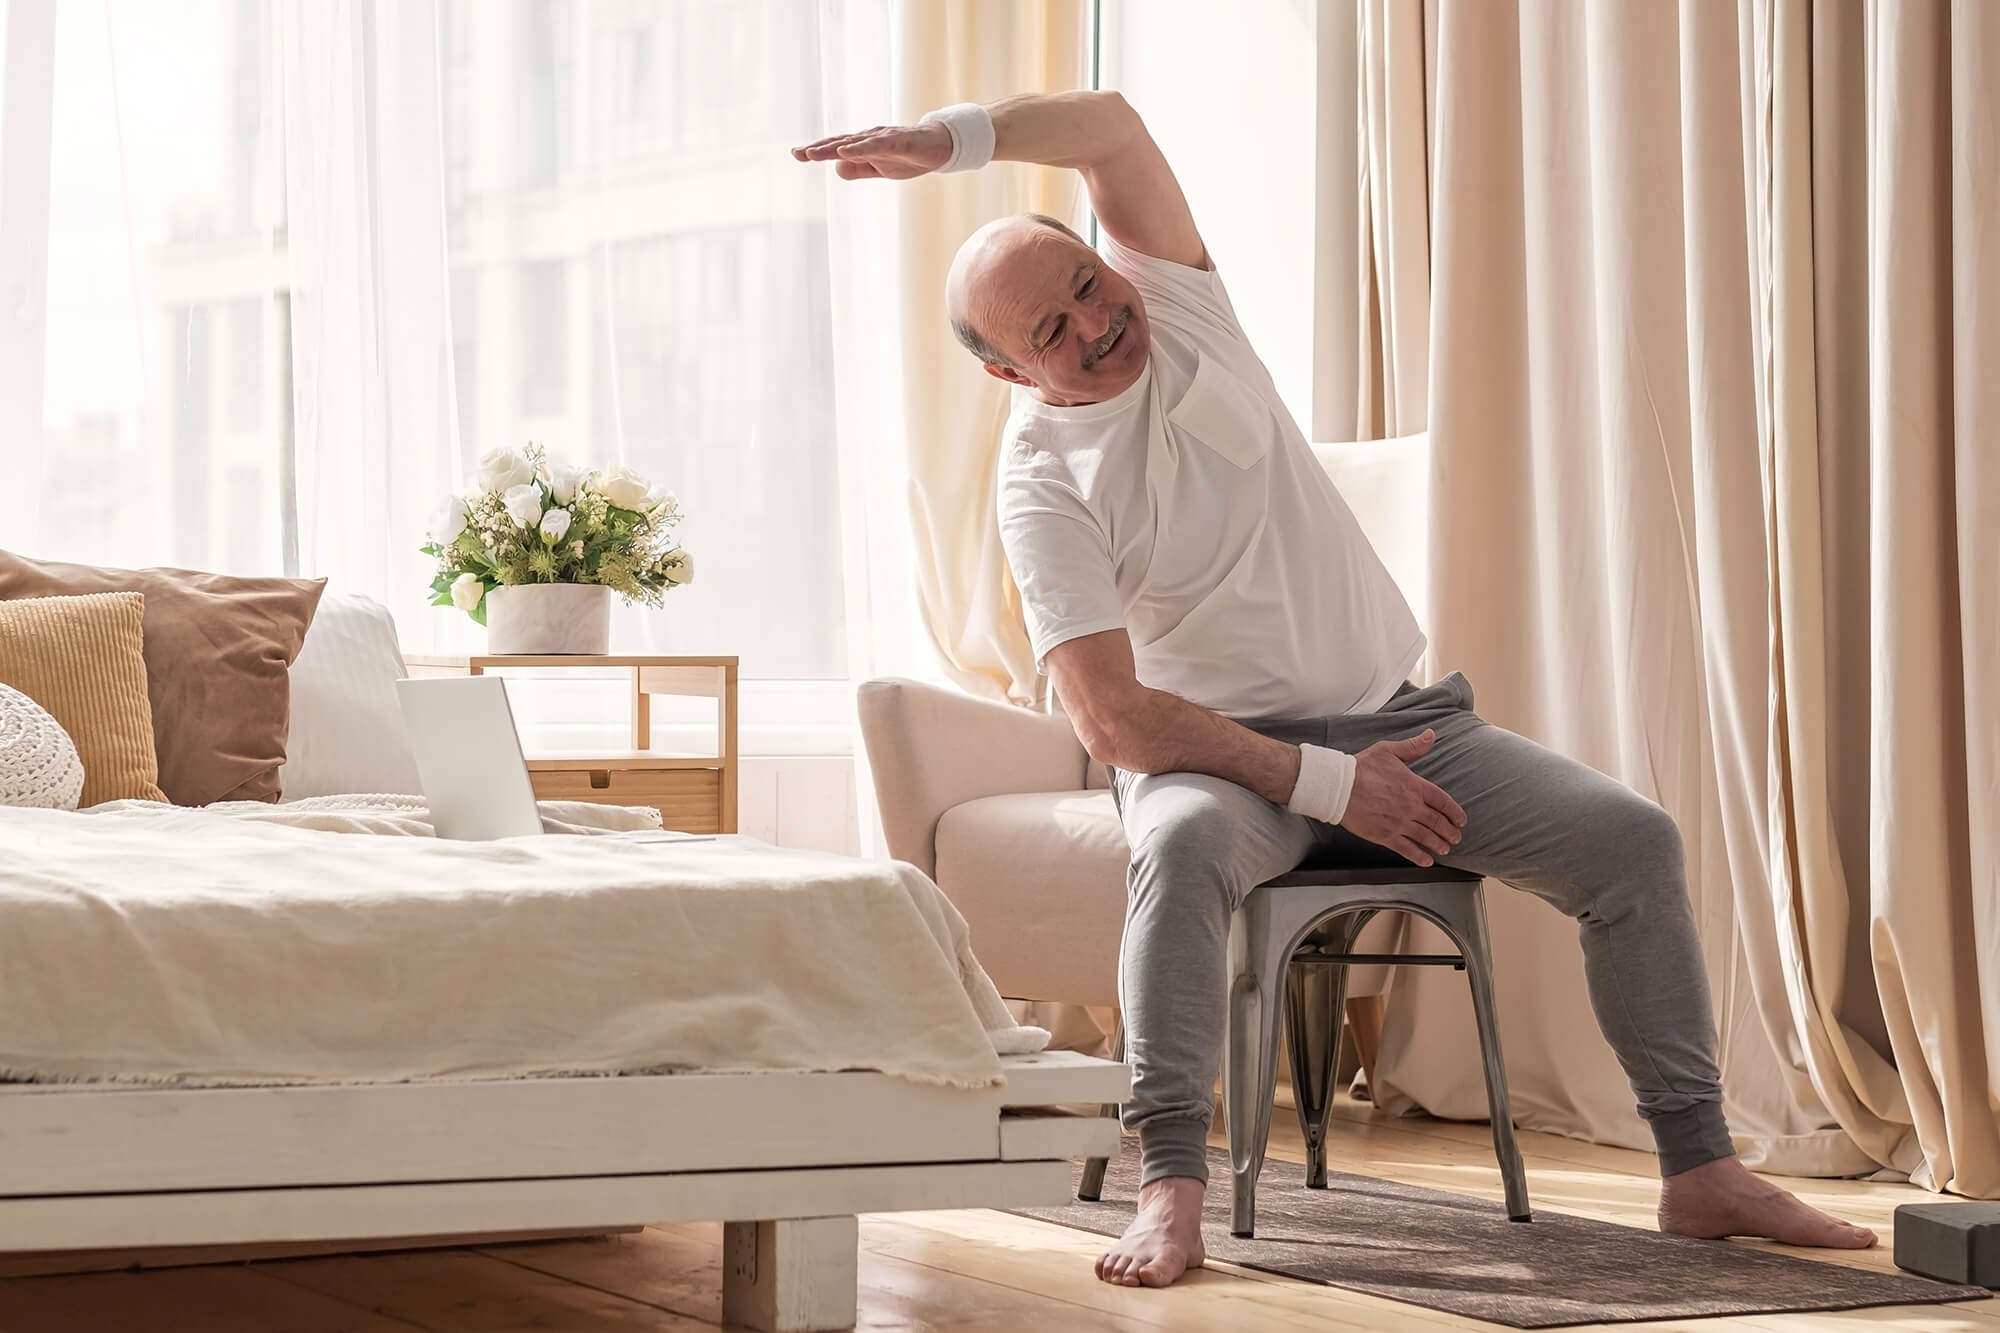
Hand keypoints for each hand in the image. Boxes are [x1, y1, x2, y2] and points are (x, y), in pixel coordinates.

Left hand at [790, 123, 952, 179]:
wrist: (939, 147)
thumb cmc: (908, 156)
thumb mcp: (880, 169)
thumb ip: (858, 169)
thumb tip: (836, 168)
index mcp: (864, 146)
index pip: (836, 147)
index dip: (817, 150)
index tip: (797, 153)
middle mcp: (869, 138)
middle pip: (839, 142)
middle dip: (818, 148)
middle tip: (797, 153)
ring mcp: (882, 138)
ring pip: (853, 143)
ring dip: (832, 147)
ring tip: (812, 153)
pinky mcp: (897, 142)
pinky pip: (875, 145)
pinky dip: (859, 148)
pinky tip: (844, 151)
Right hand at [1338, 730, 1468, 866]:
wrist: (1339, 786)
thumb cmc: (1361, 768)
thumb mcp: (1389, 751)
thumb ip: (1413, 746)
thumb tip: (1431, 735)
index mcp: (1415, 786)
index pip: (1443, 801)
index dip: (1455, 812)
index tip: (1461, 820)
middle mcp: (1411, 807)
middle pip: (1438, 822)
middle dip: (1450, 831)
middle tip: (1456, 837)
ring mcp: (1399, 823)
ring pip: (1426, 837)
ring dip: (1438, 844)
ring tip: (1445, 849)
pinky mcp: (1385, 836)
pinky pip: (1408, 849)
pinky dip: (1419, 856)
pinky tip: (1426, 861)